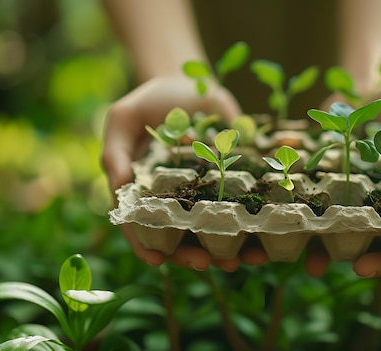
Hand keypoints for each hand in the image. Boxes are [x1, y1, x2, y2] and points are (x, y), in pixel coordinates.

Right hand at [102, 75, 254, 269]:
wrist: (194, 83)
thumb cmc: (152, 101)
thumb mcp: (124, 118)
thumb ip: (116, 151)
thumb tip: (117, 186)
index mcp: (144, 191)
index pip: (141, 226)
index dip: (146, 245)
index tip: (157, 260)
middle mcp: (175, 200)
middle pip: (179, 238)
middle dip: (191, 255)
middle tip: (206, 262)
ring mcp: (205, 194)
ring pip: (213, 232)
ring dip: (226, 249)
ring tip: (241, 258)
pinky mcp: (232, 183)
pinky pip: (242, 208)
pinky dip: (252, 224)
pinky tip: (264, 236)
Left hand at [309, 81, 380, 277]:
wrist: (358, 88)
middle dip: (375, 263)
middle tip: (360, 268)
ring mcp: (352, 203)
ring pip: (345, 240)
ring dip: (332, 257)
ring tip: (316, 265)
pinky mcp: (323, 192)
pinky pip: (312, 216)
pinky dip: (300, 229)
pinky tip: (287, 236)